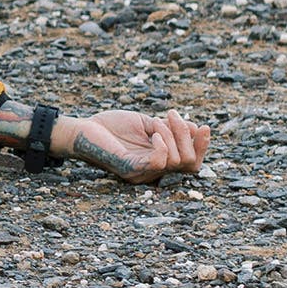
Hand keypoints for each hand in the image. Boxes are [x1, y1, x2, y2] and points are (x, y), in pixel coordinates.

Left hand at [60, 109, 209, 183]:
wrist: (82, 130)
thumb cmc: (112, 128)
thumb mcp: (147, 125)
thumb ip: (170, 129)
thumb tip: (197, 128)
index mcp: (160, 161)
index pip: (192, 164)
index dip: (202, 147)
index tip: (204, 126)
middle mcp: (154, 171)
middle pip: (190, 164)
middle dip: (188, 137)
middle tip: (172, 115)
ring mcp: (143, 173)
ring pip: (176, 161)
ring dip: (173, 136)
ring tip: (156, 121)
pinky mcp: (130, 169)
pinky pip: (157, 163)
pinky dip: (162, 146)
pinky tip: (153, 134)